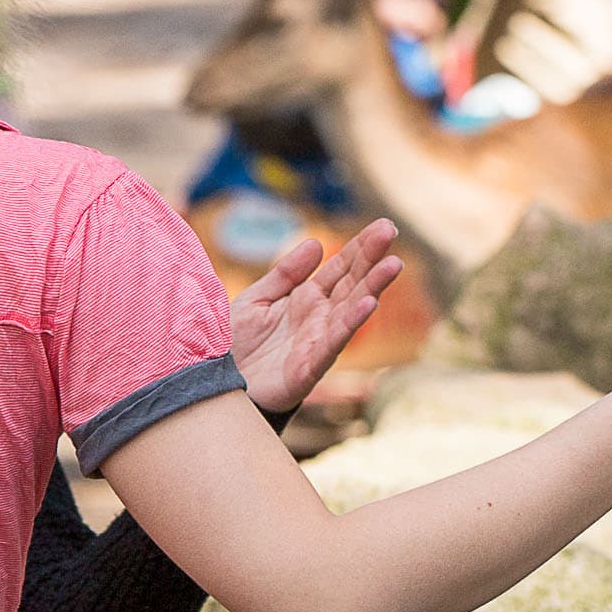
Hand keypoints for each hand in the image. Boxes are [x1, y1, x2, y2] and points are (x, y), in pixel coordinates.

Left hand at [230, 221, 403, 415]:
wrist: (218, 386)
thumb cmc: (237, 346)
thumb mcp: (256, 299)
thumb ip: (285, 273)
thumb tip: (316, 243)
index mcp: (306, 299)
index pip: (340, 268)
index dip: (360, 248)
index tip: (383, 226)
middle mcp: (318, 318)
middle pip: (351, 283)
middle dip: (371, 258)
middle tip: (391, 230)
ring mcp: (317, 342)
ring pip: (351, 310)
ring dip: (373, 287)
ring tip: (393, 264)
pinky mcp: (308, 369)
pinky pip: (333, 343)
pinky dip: (351, 323)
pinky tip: (369, 304)